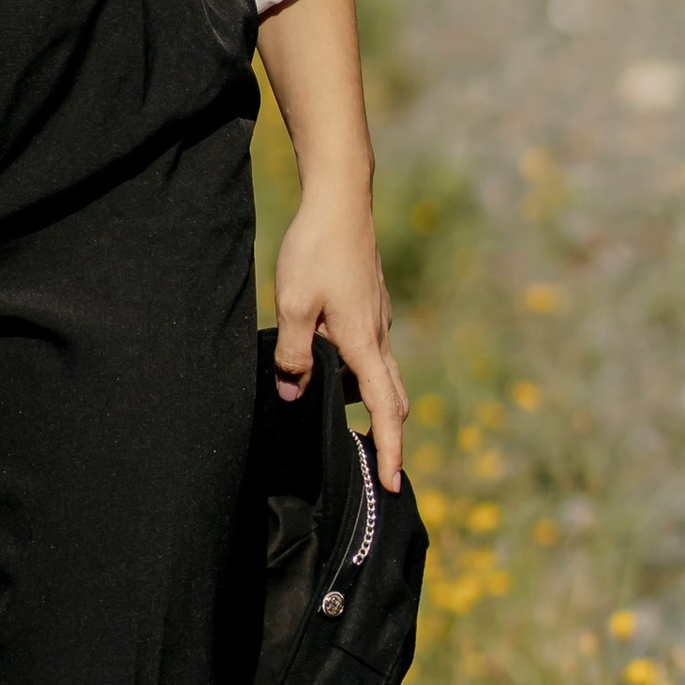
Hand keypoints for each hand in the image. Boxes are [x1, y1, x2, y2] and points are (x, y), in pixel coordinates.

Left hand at [272, 184, 406, 487]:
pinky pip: (367, 350)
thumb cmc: (315, 250)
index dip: (390, 450)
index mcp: (363, 343)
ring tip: (325, 408)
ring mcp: (377, 319)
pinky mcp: (370, 305)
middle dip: (384, 433)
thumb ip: (293, 355)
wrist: (340, 200)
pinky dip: (354, 369)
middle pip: (391, 398)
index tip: (392, 484)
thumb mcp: (293, 305)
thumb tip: (292, 393)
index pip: (386, 410)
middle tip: (368, 464)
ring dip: (361, 397)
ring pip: (376, 373)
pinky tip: (322, 361)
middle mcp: (379, 335)